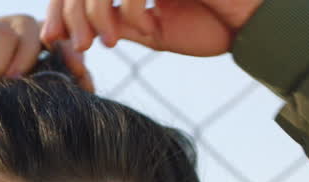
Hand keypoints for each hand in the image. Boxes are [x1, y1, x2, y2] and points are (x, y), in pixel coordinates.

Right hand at [0, 13, 91, 153]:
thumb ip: (20, 111)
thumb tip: (68, 117)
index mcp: (3, 68)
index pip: (50, 53)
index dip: (70, 65)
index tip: (85, 87)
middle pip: (44, 33)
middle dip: (63, 54)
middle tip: (66, 80)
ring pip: (25, 27)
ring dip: (25, 60)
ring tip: (7, 88)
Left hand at [41, 0, 265, 56]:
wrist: (255, 27)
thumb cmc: (212, 26)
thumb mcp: (153, 31)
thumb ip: (116, 24)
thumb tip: (70, 29)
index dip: (61, 8)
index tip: (53, 39)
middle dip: (71, 13)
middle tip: (77, 48)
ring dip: (95, 13)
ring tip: (104, 44)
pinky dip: (127, 7)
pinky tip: (140, 27)